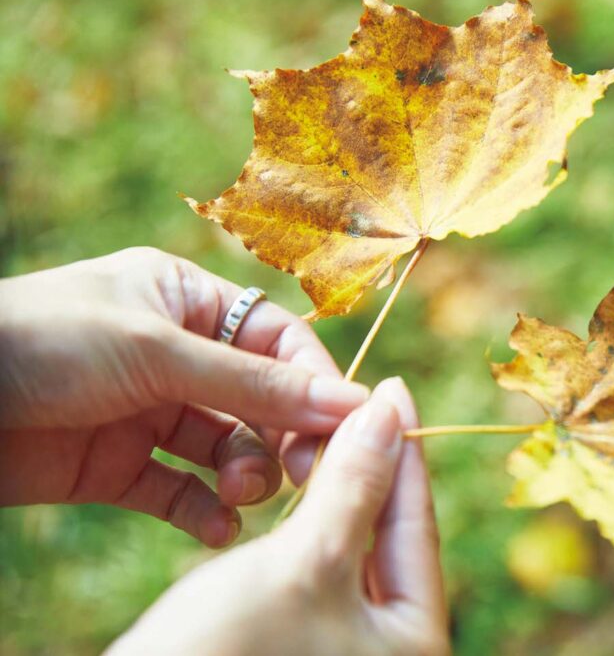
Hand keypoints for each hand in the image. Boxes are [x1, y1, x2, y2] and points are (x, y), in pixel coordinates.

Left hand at [0, 247, 367, 545]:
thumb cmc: (45, 341)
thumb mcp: (158, 353)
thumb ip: (253, 385)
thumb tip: (351, 400)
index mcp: (187, 302)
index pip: (278, 342)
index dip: (314, 383)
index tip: (345, 428)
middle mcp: (177, 355)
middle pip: (261, 401)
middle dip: (283, 436)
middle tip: (300, 474)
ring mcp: (150, 412)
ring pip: (228, 449)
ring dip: (246, 475)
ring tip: (238, 493)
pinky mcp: (121, 465)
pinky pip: (182, 491)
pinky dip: (204, 512)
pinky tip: (216, 528)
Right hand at [107, 378, 448, 655]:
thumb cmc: (228, 648)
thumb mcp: (306, 560)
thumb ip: (354, 486)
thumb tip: (388, 414)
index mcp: (414, 637)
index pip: (417, 521)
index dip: (403, 448)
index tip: (393, 387)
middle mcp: (388, 647)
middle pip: (388, 534)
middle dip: (372, 466)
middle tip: (361, 402)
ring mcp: (342, 647)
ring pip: (351, 547)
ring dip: (338, 491)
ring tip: (327, 430)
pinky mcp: (297, 642)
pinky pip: (317, 568)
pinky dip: (309, 524)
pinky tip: (298, 486)